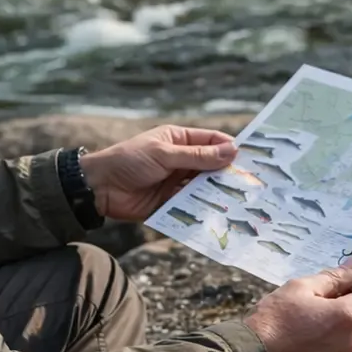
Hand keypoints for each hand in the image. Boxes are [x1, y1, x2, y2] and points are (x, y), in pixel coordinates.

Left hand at [78, 126, 237, 223]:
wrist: (100, 188)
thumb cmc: (129, 161)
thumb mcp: (165, 155)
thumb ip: (198, 156)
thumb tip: (231, 151)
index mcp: (179, 140)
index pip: (212, 141)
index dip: (230, 148)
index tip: (250, 158)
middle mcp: (181, 160)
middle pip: (212, 165)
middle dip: (228, 173)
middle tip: (251, 182)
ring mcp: (177, 181)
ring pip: (205, 186)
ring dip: (218, 192)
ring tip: (239, 199)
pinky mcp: (172, 202)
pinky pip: (193, 204)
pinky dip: (205, 207)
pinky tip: (219, 212)